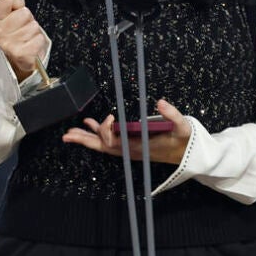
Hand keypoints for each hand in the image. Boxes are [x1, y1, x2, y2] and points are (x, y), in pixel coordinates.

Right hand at [0, 0, 47, 81]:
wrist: (22, 61)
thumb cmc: (17, 38)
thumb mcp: (11, 18)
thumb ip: (10, 1)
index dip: (17, 3)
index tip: (16, 11)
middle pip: (24, 12)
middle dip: (28, 19)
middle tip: (23, 28)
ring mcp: (8, 44)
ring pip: (33, 25)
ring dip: (34, 31)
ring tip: (27, 38)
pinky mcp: (21, 54)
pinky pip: (38, 38)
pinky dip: (38, 41)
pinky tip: (31, 45)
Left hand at [61, 98, 191, 164]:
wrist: (187, 154)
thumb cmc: (183, 139)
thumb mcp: (182, 126)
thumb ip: (172, 115)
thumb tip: (161, 102)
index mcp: (139, 147)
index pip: (114, 143)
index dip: (106, 131)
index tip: (109, 116)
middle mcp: (130, 151)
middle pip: (102, 147)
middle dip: (85, 140)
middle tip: (68, 135)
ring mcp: (129, 150)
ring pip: (103, 146)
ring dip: (87, 139)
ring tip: (70, 134)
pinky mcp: (129, 146)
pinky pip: (109, 142)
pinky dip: (98, 134)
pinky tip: (89, 125)